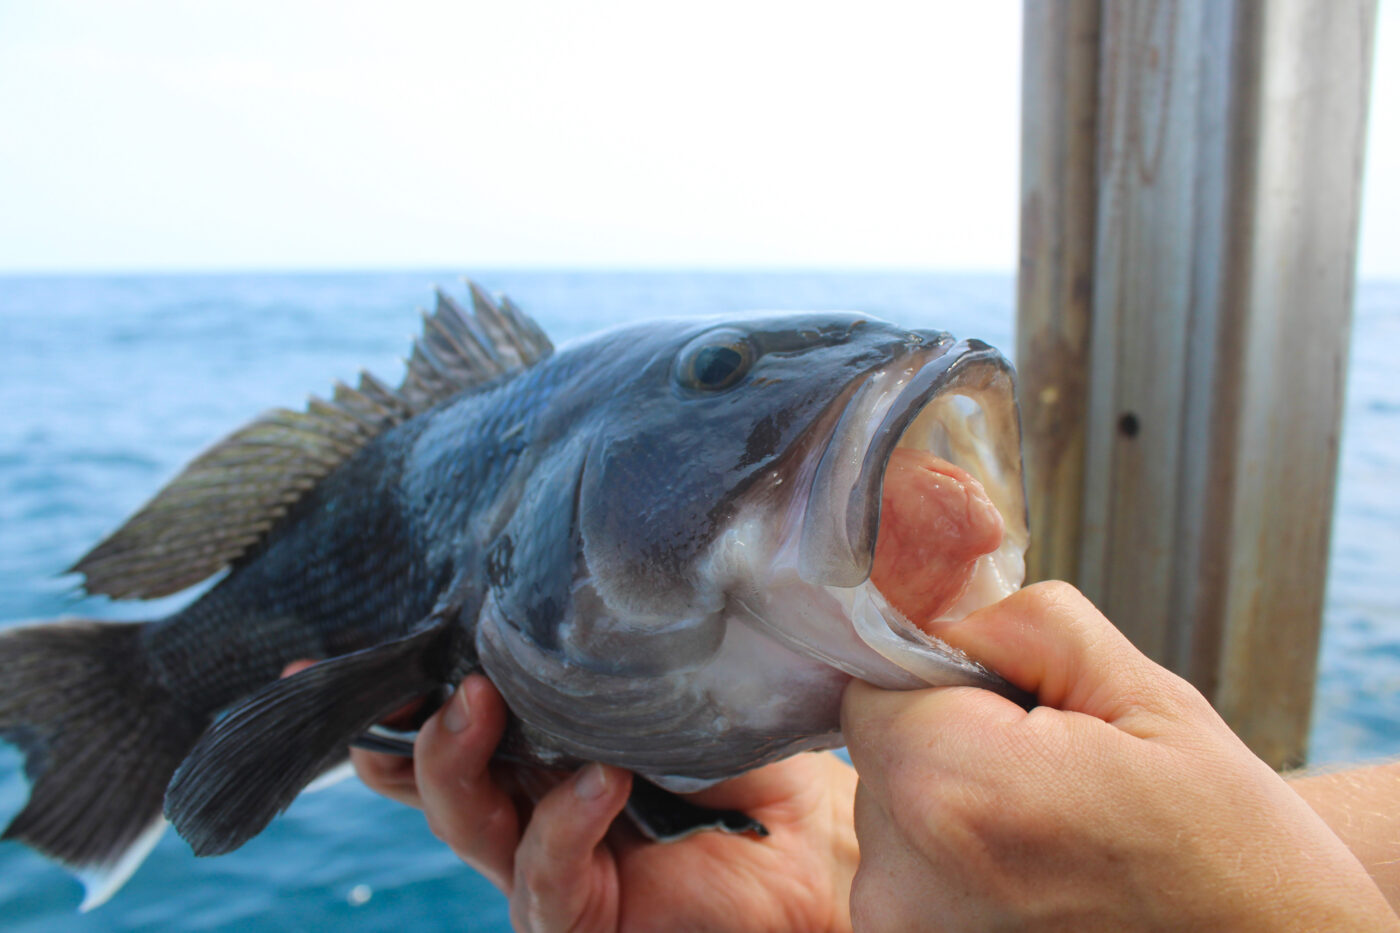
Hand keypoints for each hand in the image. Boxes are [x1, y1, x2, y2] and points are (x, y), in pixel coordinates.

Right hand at [352, 674, 859, 932]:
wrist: (817, 855)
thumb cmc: (752, 761)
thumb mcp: (685, 684)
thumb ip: (627, 645)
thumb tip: (588, 550)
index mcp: (541, 741)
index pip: (452, 709)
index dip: (395, 682)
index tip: (331, 645)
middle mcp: (527, 799)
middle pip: (432, 764)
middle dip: (401, 716)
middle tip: (404, 666)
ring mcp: (547, 863)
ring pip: (467, 821)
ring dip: (457, 760)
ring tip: (477, 703)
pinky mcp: (579, 917)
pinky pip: (545, 881)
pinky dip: (560, 827)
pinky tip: (596, 782)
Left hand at [841, 581, 1399, 931]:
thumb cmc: (1225, 845)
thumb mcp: (1143, 694)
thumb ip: (1019, 623)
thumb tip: (935, 600)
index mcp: (950, 793)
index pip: (872, 683)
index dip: (943, 677)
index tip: (1018, 706)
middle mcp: (904, 882)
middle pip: (881, 752)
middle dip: (950, 739)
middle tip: (1054, 770)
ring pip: (894, 813)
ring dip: (954, 802)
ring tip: (1054, 833)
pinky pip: (912, 872)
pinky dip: (959, 860)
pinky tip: (1037, 874)